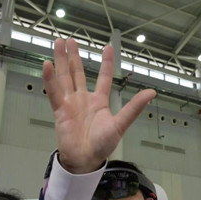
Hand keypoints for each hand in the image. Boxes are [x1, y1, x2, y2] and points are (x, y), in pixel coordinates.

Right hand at [42, 38, 155, 172]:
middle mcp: (83, 99)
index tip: (108, 47)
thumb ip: (134, 108)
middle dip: (74, 56)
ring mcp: (70, 104)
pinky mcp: (60, 111)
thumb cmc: (102, 145)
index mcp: (99, 101)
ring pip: (65, 78)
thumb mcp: (120, 124)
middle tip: (70, 39)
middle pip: (78, 73)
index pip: (103, 77)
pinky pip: (54, 92)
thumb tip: (152, 92)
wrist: (85, 160)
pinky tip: (48, 65)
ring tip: (58, 43)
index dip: (106, 63)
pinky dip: (50, 79)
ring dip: (61, 61)